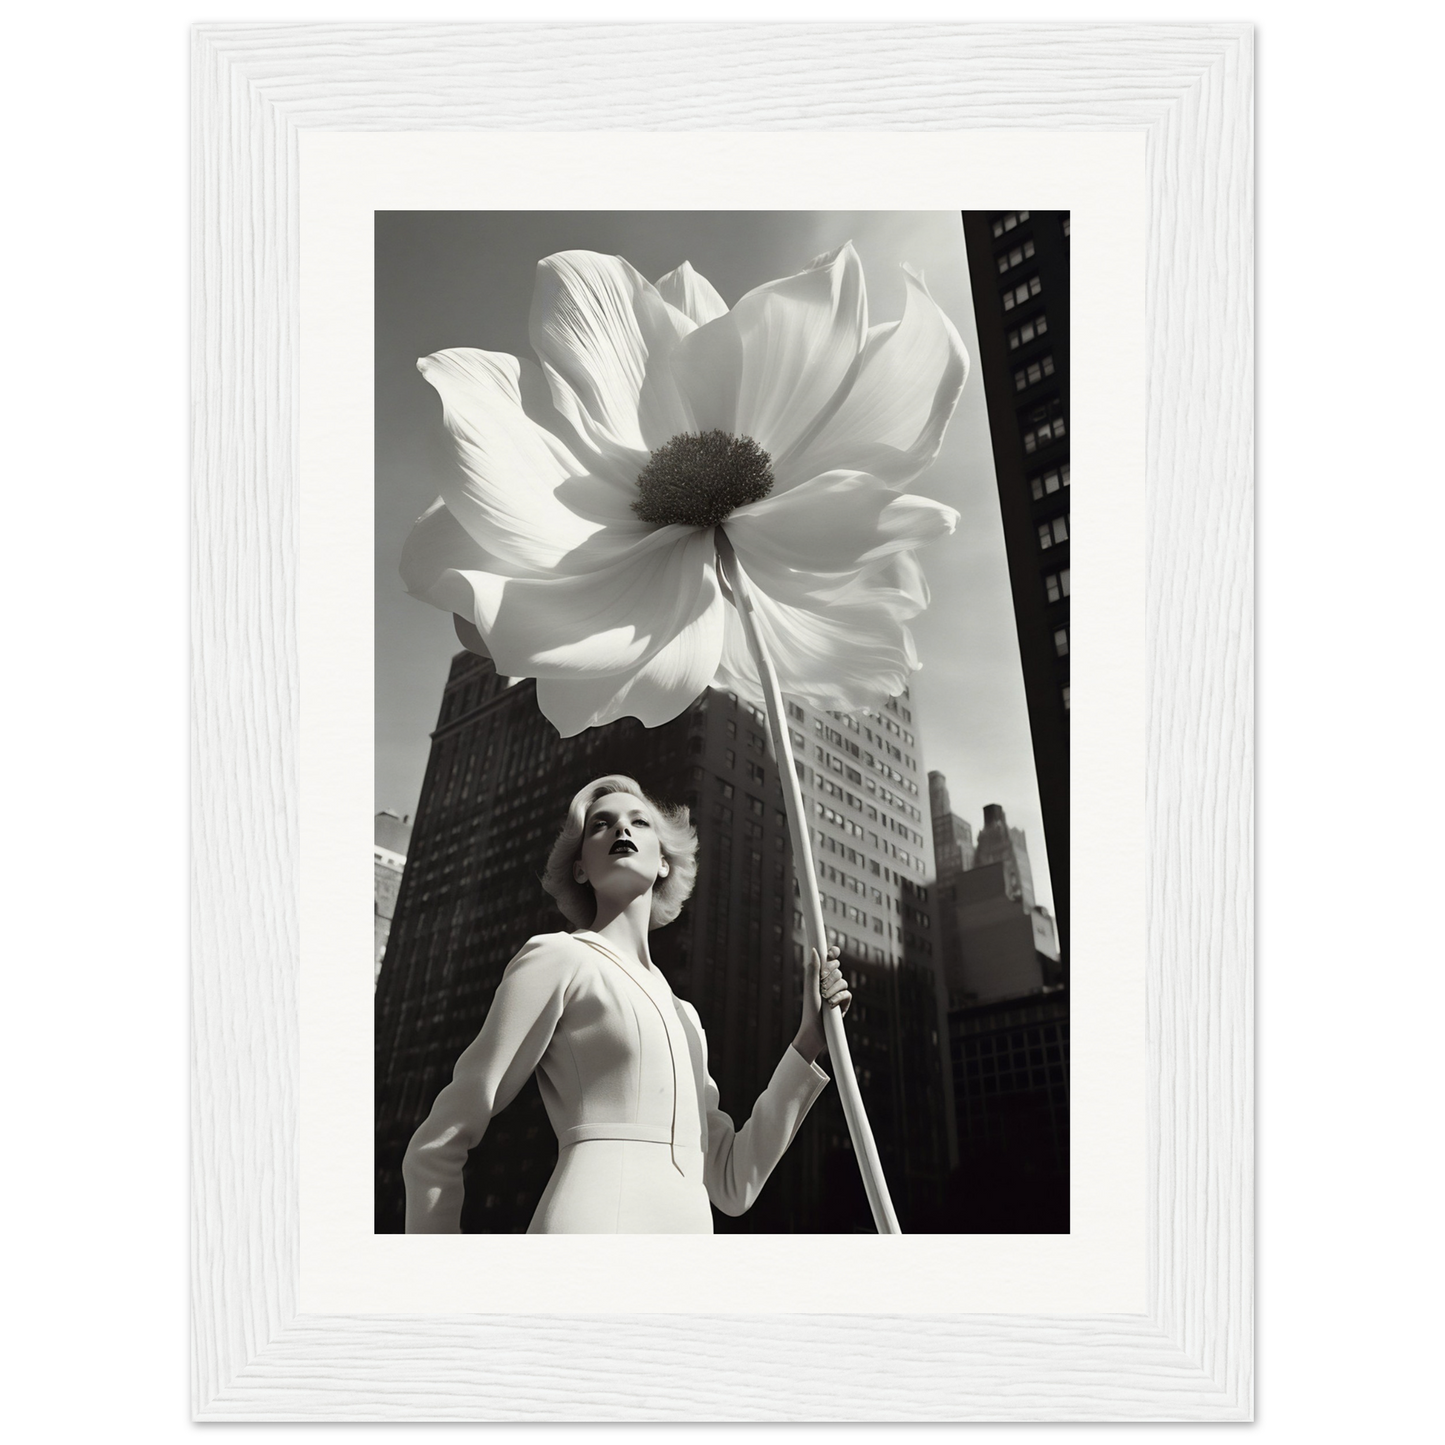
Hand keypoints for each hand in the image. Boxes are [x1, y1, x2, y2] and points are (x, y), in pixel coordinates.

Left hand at [792, 945, 850, 1064]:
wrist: (815, 1031)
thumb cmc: (809, 1010)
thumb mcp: (810, 989)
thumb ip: (813, 970)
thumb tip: (814, 950)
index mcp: (818, 977)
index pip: (829, 960)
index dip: (832, 954)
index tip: (833, 952)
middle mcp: (828, 983)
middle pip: (837, 968)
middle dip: (830, 974)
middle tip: (822, 982)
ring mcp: (837, 992)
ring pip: (843, 980)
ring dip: (833, 988)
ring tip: (825, 998)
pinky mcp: (844, 1003)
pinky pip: (847, 993)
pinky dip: (840, 998)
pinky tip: (832, 1005)